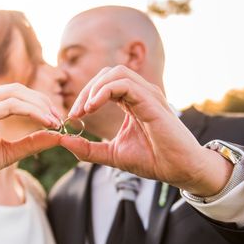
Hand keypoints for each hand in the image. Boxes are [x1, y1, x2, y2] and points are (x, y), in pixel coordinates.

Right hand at [0, 83, 61, 192]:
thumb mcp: (7, 152)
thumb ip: (31, 143)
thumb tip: (58, 136)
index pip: (16, 94)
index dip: (40, 103)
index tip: (57, 119)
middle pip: (19, 89)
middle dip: (44, 102)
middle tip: (60, 118)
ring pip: (15, 94)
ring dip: (40, 106)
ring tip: (55, 121)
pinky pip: (8, 107)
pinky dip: (31, 112)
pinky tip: (46, 123)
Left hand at [62, 66, 231, 195]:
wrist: (180, 170)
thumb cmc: (154, 160)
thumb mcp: (112, 155)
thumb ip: (89, 149)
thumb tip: (63, 141)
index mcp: (132, 102)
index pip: (104, 85)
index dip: (85, 96)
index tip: (73, 117)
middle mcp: (141, 94)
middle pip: (107, 73)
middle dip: (86, 90)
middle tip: (75, 113)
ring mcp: (148, 95)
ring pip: (116, 72)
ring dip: (94, 88)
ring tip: (84, 109)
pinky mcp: (152, 101)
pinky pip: (125, 84)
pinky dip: (105, 91)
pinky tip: (93, 107)